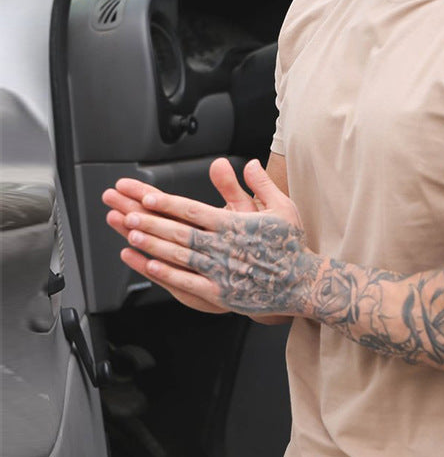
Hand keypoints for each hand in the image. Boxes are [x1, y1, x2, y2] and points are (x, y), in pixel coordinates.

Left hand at [108, 160, 315, 316]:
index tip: (145, 196)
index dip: (166, 203)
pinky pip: (188, 283)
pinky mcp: (222, 293)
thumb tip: (249, 163)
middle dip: (150, 220)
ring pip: (179, 256)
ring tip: (132, 234)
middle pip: (179, 231)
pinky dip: (167, 274)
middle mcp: (224, 247)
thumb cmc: (292, 246)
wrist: (303, 284)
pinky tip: (150, 266)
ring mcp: (221, 271)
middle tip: (126, 212)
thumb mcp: (283, 208)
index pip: (193, 211)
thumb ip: (262, 184)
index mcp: (235, 225)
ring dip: (153, 244)